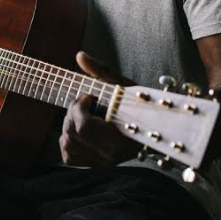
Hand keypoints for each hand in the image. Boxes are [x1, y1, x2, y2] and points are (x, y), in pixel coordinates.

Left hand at [59, 51, 136, 167]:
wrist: (153, 126)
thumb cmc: (137, 101)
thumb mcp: (121, 84)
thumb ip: (100, 70)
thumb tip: (80, 55)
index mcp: (120, 135)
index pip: (84, 127)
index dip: (79, 108)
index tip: (88, 97)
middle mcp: (111, 153)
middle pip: (72, 133)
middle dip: (72, 112)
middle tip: (84, 103)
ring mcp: (103, 161)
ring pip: (67, 143)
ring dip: (68, 124)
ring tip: (83, 115)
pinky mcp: (96, 164)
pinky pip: (69, 157)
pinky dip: (66, 142)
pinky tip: (78, 130)